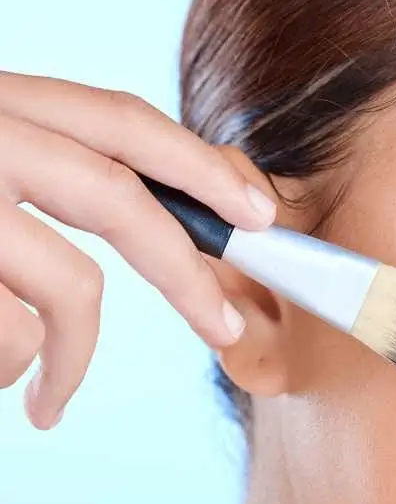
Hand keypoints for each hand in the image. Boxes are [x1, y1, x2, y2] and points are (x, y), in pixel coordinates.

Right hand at [0, 71, 276, 428]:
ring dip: (74, 358)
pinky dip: (14, 373)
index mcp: (4, 104)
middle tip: (227, 330)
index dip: (200, 166)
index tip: (261, 213)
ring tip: (49, 399)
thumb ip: (46, 177)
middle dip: (187, 273)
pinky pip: (12, 338)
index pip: (122, 119)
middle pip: (120, 199)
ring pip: (71, 286)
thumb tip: (161, 231)